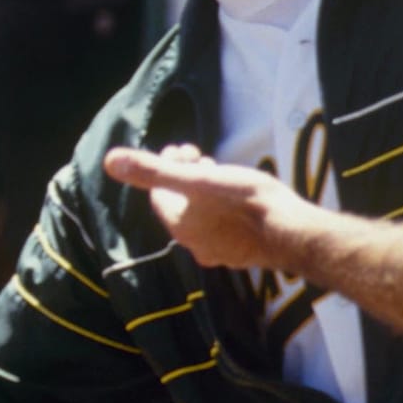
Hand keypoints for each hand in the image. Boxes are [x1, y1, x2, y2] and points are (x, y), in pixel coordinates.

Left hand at [104, 144, 310, 270]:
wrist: (293, 231)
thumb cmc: (245, 201)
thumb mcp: (197, 179)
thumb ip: (154, 171)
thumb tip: (110, 161)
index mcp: (180, 227)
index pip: (159, 192)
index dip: (167, 165)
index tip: (184, 150)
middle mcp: (195, 245)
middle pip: (180, 203)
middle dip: (184, 175)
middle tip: (200, 155)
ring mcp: (221, 252)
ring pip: (203, 214)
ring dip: (204, 189)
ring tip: (217, 169)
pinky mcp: (244, 253)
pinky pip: (224, 224)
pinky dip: (223, 206)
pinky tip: (238, 193)